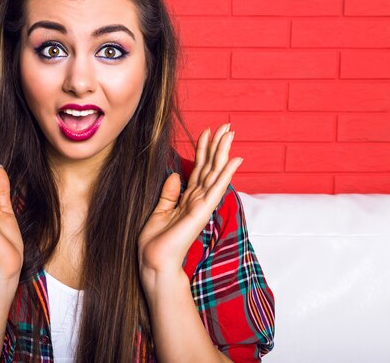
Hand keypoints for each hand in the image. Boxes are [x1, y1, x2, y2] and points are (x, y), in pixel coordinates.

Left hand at [138, 123, 242, 289]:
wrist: (154, 262)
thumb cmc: (156, 242)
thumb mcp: (159, 211)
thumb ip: (169, 193)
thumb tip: (175, 174)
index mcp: (187, 199)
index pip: (199, 169)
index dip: (203, 150)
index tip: (207, 132)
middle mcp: (198, 200)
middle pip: (210, 167)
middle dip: (218, 146)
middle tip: (227, 126)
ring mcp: (202, 205)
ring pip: (215, 173)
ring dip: (224, 153)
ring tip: (231, 134)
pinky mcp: (201, 211)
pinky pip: (215, 188)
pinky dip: (226, 174)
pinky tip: (235, 160)